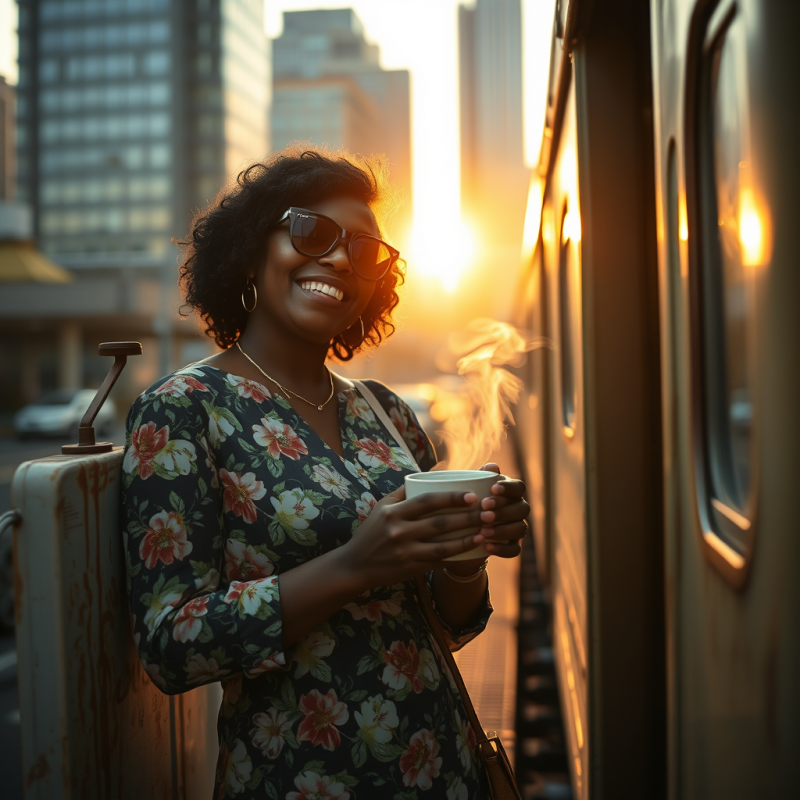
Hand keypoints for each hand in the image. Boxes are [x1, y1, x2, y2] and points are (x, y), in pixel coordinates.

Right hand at [342, 485, 486, 590]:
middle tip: (487, 513)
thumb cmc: (371, 532)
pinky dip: (455, 558)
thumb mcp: (382, 507)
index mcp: (393, 512)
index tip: (472, 496)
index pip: (427, 501)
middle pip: (439, 523)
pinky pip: (437, 563)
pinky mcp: (409, 569)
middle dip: (466, 518)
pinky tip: (470, 552)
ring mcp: (405, 552)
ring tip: (484, 533)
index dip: (451, 497)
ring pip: (442, 547)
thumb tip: (428, 475)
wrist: (354, 565)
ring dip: (466, 540)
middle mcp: (398, 531)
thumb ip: (403, 492)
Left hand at [471, 462, 528, 558]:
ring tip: (482, 531)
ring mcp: (518, 528)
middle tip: (485, 511)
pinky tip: (487, 546)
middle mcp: (518, 509)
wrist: (462, 532)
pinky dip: (502, 549)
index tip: (493, 489)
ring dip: (502, 530)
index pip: (519, 487)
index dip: (509, 488)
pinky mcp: (513, 546)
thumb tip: (491, 466)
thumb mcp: (472, 490)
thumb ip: (481, 477)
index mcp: (511, 493)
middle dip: (504, 510)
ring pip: (520, 529)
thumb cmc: (469, 503)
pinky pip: (515, 550)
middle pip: (522, 509)